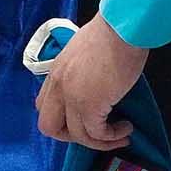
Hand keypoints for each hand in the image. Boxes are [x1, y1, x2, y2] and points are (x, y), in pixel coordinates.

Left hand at [35, 14, 145, 152]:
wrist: (121, 28)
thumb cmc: (110, 35)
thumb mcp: (82, 53)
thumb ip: (80, 72)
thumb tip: (94, 86)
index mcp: (56, 73)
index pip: (44, 106)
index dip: (61, 119)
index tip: (84, 119)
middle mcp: (58, 87)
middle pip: (49, 127)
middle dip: (72, 137)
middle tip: (96, 133)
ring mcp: (72, 97)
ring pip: (77, 136)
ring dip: (100, 142)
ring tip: (120, 135)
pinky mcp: (90, 106)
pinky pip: (97, 134)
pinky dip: (112, 137)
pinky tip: (126, 128)